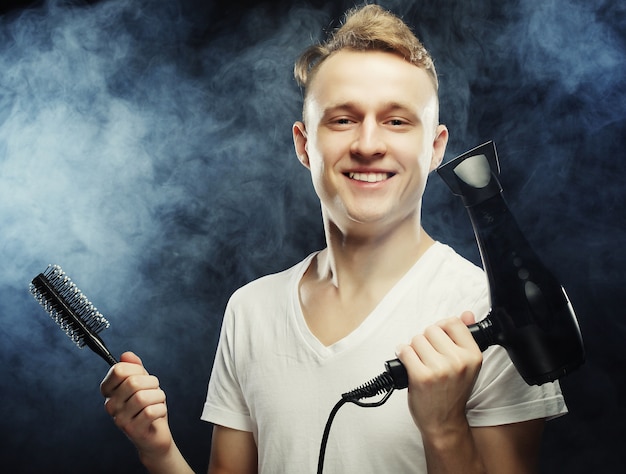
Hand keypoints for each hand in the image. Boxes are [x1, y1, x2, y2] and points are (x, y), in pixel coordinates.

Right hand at [100, 352, 172, 461]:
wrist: (155, 436)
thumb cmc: (148, 406)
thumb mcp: (143, 382)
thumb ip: (135, 367)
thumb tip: (126, 355)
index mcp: (110, 391)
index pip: (118, 370)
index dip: (136, 369)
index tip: (142, 376)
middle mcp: (111, 405)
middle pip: (132, 382)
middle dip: (152, 383)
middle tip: (154, 390)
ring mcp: (120, 419)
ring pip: (142, 397)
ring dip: (158, 396)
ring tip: (157, 401)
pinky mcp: (132, 430)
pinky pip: (151, 412)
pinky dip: (161, 409)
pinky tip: (158, 413)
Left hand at [395, 312, 482, 439]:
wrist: (444, 422)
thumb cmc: (453, 392)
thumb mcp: (467, 365)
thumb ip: (466, 338)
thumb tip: (466, 314)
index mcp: (473, 355)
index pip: (453, 322)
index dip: (442, 329)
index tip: (439, 340)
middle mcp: (459, 361)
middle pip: (432, 329)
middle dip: (426, 340)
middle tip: (429, 356)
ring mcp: (440, 369)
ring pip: (416, 339)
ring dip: (414, 349)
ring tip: (421, 363)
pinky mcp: (421, 377)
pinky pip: (405, 351)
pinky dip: (402, 356)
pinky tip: (408, 365)